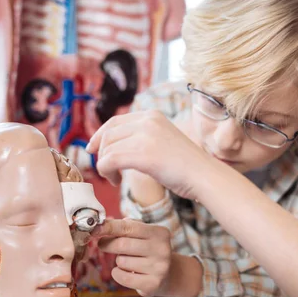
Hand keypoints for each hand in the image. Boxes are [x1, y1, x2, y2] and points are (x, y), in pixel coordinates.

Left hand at [86, 110, 211, 199]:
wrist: (204, 176)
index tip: (93, 149)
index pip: (115, 121)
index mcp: (153, 115)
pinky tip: (116, 181)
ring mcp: (145, 136)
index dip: (100, 135)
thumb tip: (116, 145)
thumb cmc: (187, 166)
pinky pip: (109, 161)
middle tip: (106, 170)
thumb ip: (144, 137)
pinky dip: (107, 173)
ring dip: (105, 166)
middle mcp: (148, 121)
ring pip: (107, 149)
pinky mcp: (142, 154)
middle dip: (101, 153)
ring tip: (115, 178)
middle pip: (108, 135)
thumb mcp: (164, 141)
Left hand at [93, 219, 172, 296]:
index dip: (109, 227)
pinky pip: (123, 277)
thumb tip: (104, 224)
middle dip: (108, 244)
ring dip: (118, 261)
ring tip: (128, 261)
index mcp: (159, 233)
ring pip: (122, 262)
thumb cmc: (149, 250)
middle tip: (103, 244)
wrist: (168, 274)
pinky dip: (118, 274)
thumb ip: (128, 226)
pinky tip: (126, 272)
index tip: (94, 229)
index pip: (129, 227)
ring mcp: (159, 267)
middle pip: (122, 244)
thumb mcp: (145, 234)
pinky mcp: (152, 284)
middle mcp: (162, 249)